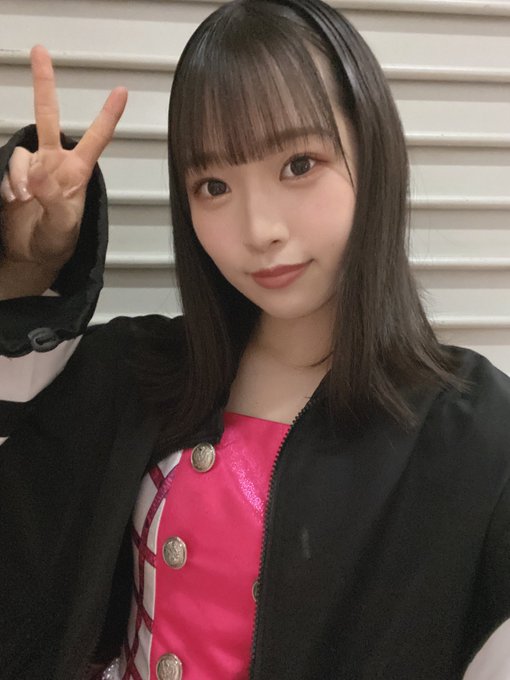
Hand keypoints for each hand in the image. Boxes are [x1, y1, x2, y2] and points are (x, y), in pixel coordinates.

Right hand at [0, 45, 126, 295]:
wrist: (31, 255)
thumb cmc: (57, 241)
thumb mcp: (64, 226)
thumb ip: (55, 200)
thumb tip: (38, 175)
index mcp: (78, 172)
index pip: (96, 138)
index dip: (108, 115)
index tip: (121, 91)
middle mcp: (55, 163)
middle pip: (49, 116)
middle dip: (44, 84)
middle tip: (40, 51)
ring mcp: (33, 167)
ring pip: (22, 153)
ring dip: (21, 176)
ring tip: (25, 200)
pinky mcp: (13, 175)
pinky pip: (8, 168)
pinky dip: (10, 184)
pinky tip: (15, 200)